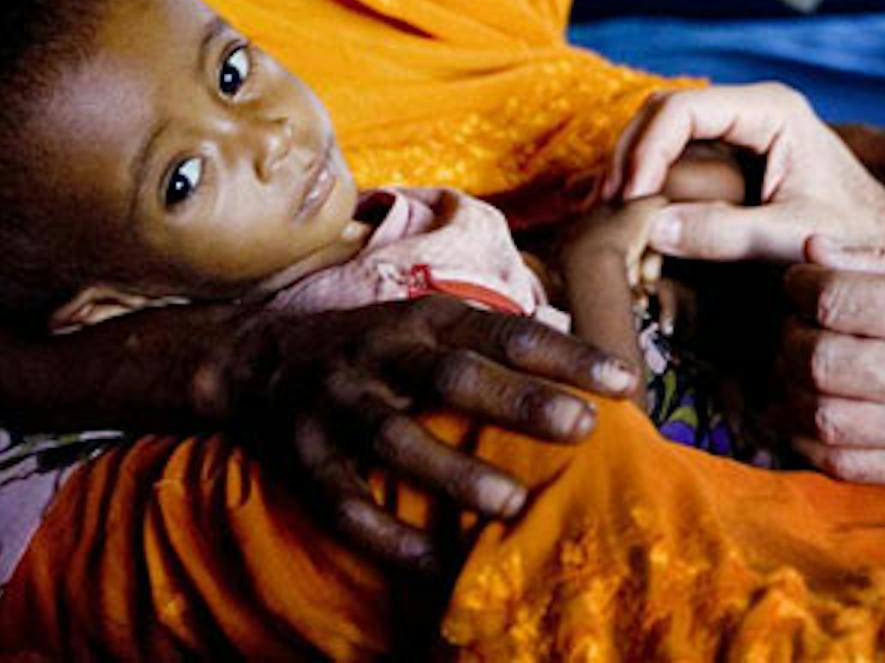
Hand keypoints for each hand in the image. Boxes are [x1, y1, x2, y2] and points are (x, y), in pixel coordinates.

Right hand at [208, 294, 636, 573]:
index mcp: (428, 318)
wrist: (258, 362)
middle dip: (518, 401)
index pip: (507, 330)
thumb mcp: (434, 322)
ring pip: (396, 439)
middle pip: (454, 375)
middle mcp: (383, 355)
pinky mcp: (303, 459)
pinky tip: (435, 566)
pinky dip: (388, 538)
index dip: (567, 353)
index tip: (625, 382)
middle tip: (581, 427)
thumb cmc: (381, 346)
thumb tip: (592, 370)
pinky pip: (346, 503)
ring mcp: (339, 406)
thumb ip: (500, 342)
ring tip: (512, 503)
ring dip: (453, 472)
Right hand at [605, 83, 884, 262]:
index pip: (684, 109)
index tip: (629, 198)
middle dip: (630, 155)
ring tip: (616, 214)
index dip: (646, 150)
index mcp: (772, 110)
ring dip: (634, 166)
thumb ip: (726, 234)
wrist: (884, 243)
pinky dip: (650, 179)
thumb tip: (655, 228)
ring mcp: (741, 128)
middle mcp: (752, 108)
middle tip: (611, 207)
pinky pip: (677, 154)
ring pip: (664, 129)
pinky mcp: (733, 155)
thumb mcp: (788, 238)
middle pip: (664, 112)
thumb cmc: (850, 237)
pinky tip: (634, 214)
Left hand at [777, 239, 884, 493]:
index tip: (799, 281)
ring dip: (790, 392)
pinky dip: (810, 440)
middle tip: (793, 324)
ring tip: (796, 367)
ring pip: (822, 418)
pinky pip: (846, 465)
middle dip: (787, 338)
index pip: (836, 299)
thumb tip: (815, 254)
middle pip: (818, 360)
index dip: (799, 286)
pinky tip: (811, 414)